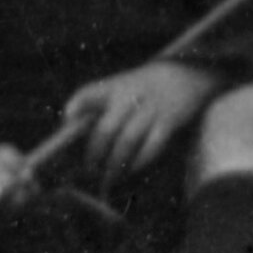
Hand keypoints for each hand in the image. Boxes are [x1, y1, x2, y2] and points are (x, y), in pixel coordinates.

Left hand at [67, 58, 214, 181]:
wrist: (184, 73)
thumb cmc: (143, 88)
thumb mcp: (121, 86)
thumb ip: (99, 105)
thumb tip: (72, 130)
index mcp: (114, 86)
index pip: (88, 93)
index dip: (75, 107)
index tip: (67, 122)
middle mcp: (130, 96)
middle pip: (107, 128)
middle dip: (95, 153)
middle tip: (89, 170)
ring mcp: (150, 109)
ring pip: (127, 141)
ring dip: (115, 164)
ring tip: (108, 179)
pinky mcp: (169, 121)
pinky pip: (152, 146)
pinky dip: (139, 161)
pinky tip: (131, 170)